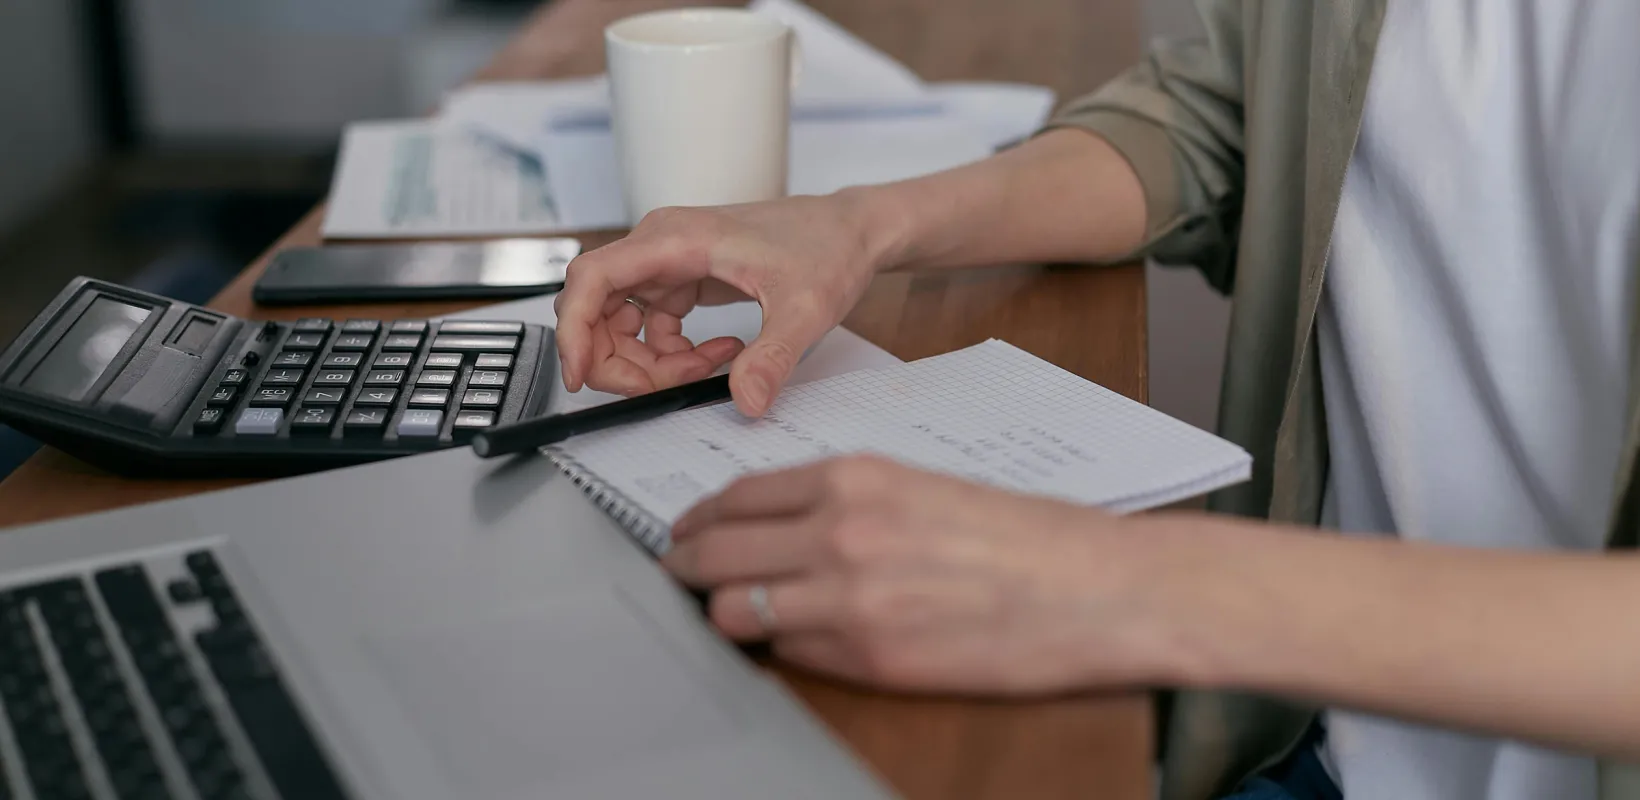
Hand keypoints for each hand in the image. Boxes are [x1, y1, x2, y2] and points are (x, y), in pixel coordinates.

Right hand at [553, 192, 893, 415]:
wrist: (852, 230)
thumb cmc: (828, 248)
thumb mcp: (806, 309)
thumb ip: (773, 357)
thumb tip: (746, 401)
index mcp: (675, 239)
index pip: (593, 278)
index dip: (574, 329)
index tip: (579, 376)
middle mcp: (661, 245)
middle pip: (598, 308)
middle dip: (618, 361)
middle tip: (659, 390)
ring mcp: (670, 263)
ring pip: (623, 322)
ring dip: (650, 361)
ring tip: (707, 369)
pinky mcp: (684, 279)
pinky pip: (653, 326)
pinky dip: (672, 353)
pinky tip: (719, 356)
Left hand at [661, 455, 1171, 695]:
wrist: (1094, 588)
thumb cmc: (1024, 536)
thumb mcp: (922, 487)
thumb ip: (845, 502)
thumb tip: (781, 525)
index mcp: (854, 479)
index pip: (736, 498)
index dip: (698, 520)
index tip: (686, 531)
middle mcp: (840, 534)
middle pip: (715, 553)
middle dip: (687, 566)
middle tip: (678, 574)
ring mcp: (849, 601)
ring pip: (735, 610)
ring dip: (725, 614)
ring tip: (727, 614)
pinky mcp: (870, 660)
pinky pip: (791, 655)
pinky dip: (782, 648)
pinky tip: (793, 640)